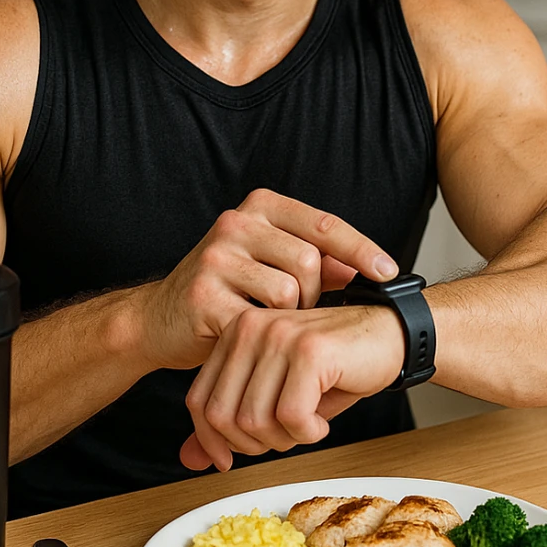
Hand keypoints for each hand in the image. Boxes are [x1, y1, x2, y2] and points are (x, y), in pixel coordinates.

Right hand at [143, 188, 399, 374]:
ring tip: (273, 324)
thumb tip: (365, 266)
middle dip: (314, 295)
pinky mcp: (202, 295)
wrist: (157, 319)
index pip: (322, 223)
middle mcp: (236, 223)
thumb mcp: (271, 265)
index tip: (388, 271)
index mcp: (259, 208)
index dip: (361, 249)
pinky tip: (255, 338)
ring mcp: (216, 258)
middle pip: (308, 260)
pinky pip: (258, 321)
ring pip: (287, 291)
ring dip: (290, 318)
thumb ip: (316, 261)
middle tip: (299, 313)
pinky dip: (265, 336)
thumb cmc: (226, 292)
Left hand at [178, 301, 406, 472]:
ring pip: (255, 420)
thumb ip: (230, 425)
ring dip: (285, 440)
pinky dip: (308, 432)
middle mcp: (250, 328)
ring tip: (307, 424)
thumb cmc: (335, 368)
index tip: (231, 459)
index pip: (199, 400)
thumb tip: (188, 460)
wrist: (391, 336)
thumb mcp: (275, 397)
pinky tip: (322, 420)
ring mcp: (279, 336)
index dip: (211, 441)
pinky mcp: (309, 351)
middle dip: (254, 444)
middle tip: (285, 437)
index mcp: (235, 334)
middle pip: (224, 417)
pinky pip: (291, 417)